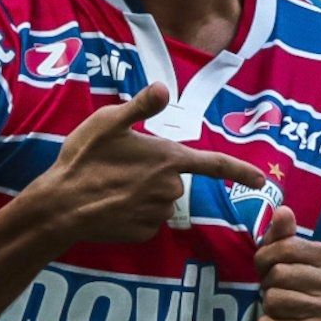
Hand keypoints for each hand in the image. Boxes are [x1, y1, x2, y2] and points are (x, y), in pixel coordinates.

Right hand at [27, 84, 264, 244]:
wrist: (60, 207)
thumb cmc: (83, 160)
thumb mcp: (108, 123)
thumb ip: (140, 107)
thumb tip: (163, 88)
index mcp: (168, 159)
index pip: (214, 164)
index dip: (240, 171)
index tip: (261, 180)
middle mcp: (169, 189)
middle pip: (172, 179)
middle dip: (152, 172)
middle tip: (117, 166)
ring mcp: (157, 213)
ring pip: (158, 199)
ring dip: (141, 192)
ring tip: (109, 184)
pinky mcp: (143, 233)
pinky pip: (145, 218)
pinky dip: (131, 211)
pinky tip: (109, 205)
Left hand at [253, 206, 320, 320]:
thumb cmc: (288, 291)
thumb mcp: (281, 259)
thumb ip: (281, 235)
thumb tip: (283, 210)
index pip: (285, 246)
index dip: (265, 258)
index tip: (268, 269)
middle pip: (279, 273)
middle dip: (267, 284)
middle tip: (275, 293)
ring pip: (274, 299)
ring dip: (267, 306)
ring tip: (277, 310)